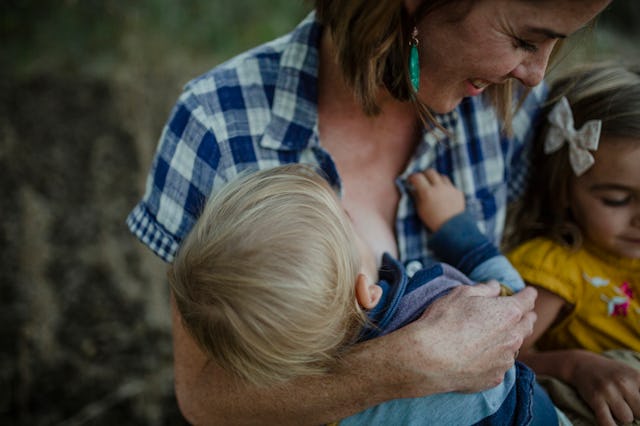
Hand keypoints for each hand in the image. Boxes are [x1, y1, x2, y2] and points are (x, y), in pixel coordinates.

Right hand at [392, 281, 536, 394]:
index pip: (527, 300)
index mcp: (508, 313)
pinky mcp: (494, 378)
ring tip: (492, 336)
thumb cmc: (444, 321)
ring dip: (508, 339)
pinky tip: (478, 356)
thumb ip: (484, 289)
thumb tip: (495, 287)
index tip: (528, 292)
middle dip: (525, 317)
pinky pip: (499, 366)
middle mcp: (513, 338)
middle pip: (528, 325)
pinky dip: (494, 359)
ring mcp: (505, 360)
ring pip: (514, 347)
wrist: (429, 358)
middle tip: (519, 313)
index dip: (528, 294)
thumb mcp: (461, 294)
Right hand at [408, 169, 464, 230]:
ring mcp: (450, 188)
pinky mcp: (458, 192)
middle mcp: (439, 187)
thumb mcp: (420, 210)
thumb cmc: (433, 221)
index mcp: (427, 192)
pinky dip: (445, 187)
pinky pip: (450, 185)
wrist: (453, 228)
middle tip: (422, 180)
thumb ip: (416, 197)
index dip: (412, 177)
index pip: (417, 177)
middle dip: (424, 174)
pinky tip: (444, 194)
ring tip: (434, 185)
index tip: (410, 180)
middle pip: (430, 172)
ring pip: (441, 176)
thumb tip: (413, 189)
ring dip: (436, 179)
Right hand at [569, 351, 639, 425]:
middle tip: (626, 405)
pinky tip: (610, 424)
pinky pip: (607, 422)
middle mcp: (623, 382)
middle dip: (635, 412)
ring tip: (615, 407)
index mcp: (636, 377)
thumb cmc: (611, 373)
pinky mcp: (595, 398)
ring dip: (621, 417)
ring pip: (626, 419)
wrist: (582, 364)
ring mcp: (608, 390)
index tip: (634, 404)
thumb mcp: (631, 375)